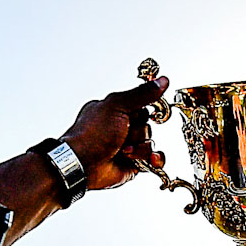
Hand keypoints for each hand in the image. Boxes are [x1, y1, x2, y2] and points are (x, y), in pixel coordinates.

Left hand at [59, 75, 170, 191]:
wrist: (84, 164)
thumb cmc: (92, 134)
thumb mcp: (117, 106)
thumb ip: (141, 94)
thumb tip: (162, 81)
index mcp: (115, 111)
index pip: (141, 106)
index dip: (144, 110)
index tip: (140, 114)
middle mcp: (120, 128)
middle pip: (147, 126)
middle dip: (138, 132)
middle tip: (123, 135)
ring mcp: (127, 147)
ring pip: (149, 143)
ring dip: (140, 147)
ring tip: (124, 151)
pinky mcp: (133, 163)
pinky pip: (153, 159)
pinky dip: (154, 159)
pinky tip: (150, 160)